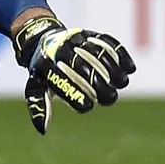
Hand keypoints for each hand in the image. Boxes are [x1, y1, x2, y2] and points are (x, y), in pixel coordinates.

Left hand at [13, 17, 135, 134]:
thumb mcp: (35, 86)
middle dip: (100, 84)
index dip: (76, 96)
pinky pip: (108, 41)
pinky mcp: (89, 34)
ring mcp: (76, 39)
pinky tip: (130, 69)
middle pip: (83, 67)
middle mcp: (60, 49)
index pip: (61, 81)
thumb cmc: (43, 70)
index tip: (87, 107)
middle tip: (110, 98)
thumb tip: (42, 129)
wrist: (42, 39)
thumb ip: (39, 105)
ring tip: (121, 83)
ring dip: (114, 69)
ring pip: (98, 52)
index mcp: (46, 65)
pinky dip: (121, 54)